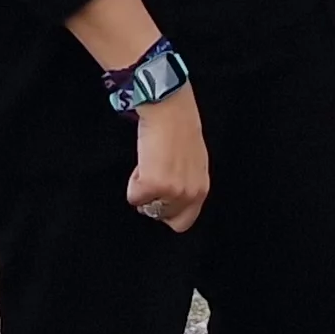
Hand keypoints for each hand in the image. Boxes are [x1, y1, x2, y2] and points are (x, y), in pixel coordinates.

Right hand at [126, 90, 208, 232]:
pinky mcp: (153, 185)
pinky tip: (144, 161)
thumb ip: (186, 184)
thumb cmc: (179, 129)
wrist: (170, 112)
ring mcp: (171, 191)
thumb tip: (170, 199)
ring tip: (150, 165)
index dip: (168, 213)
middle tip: (153, 176)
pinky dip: (133, 181)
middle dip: (152, 200)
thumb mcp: (193, 164)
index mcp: (201, 189)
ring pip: (145, 207)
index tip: (161, 199)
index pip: (183, 222)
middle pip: (161, 216)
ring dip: (142, 189)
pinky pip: (134, 197)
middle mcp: (189, 194)